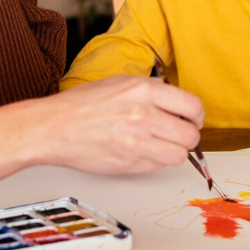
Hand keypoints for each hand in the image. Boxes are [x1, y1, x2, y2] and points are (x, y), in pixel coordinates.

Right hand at [30, 75, 204, 175]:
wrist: (53, 127)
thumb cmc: (82, 104)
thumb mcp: (121, 83)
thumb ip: (152, 92)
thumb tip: (178, 105)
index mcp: (144, 90)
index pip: (192, 106)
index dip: (195, 116)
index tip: (191, 119)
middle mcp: (144, 115)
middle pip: (190, 134)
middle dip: (188, 136)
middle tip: (178, 135)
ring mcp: (137, 141)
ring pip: (179, 155)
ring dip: (174, 152)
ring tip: (161, 145)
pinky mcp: (129, 163)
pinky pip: (158, 166)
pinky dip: (155, 161)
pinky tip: (141, 151)